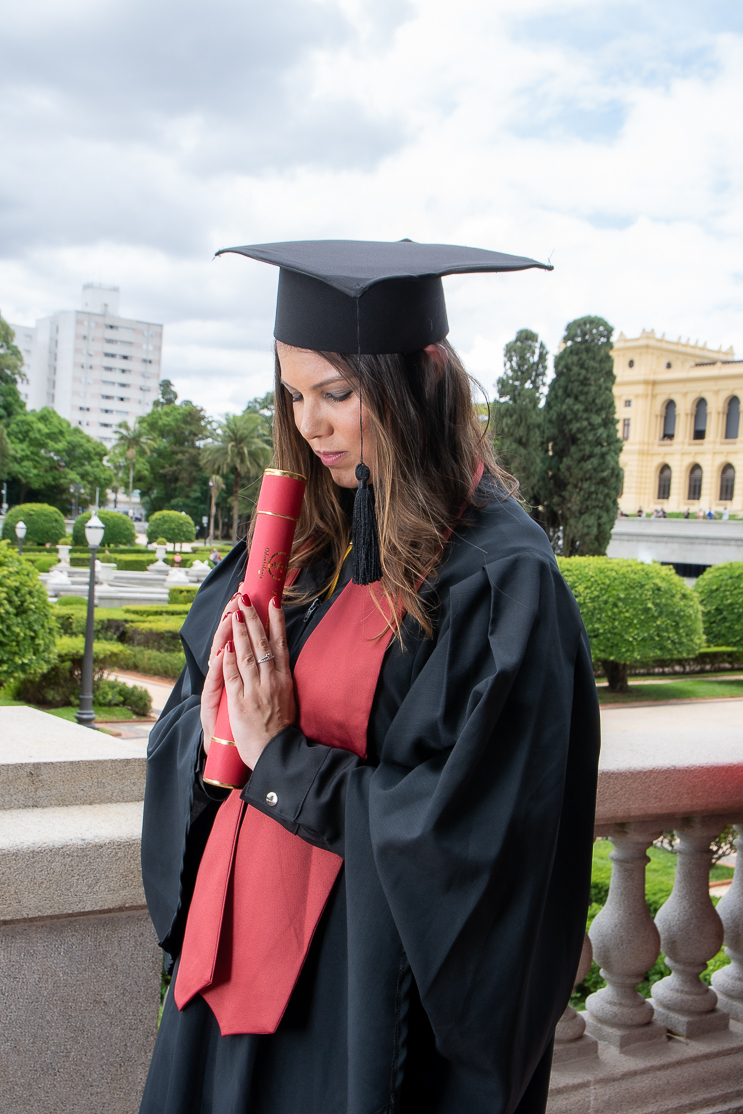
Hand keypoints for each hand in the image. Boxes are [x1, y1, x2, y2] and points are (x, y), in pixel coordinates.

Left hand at [202, 594, 295, 770]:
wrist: (277, 753)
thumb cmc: (282, 729)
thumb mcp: (289, 699)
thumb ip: (281, 679)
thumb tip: (279, 660)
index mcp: (284, 679)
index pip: (280, 644)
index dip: (276, 622)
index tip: (273, 602)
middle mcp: (271, 681)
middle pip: (262, 644)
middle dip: (253, 618)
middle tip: (246, 598)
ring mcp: (256, 691)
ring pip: (246, 655)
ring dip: (240, 632)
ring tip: (234, 613)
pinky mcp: (240, 703)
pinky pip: (233, 677)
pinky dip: (229, 661)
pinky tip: (226, 646)